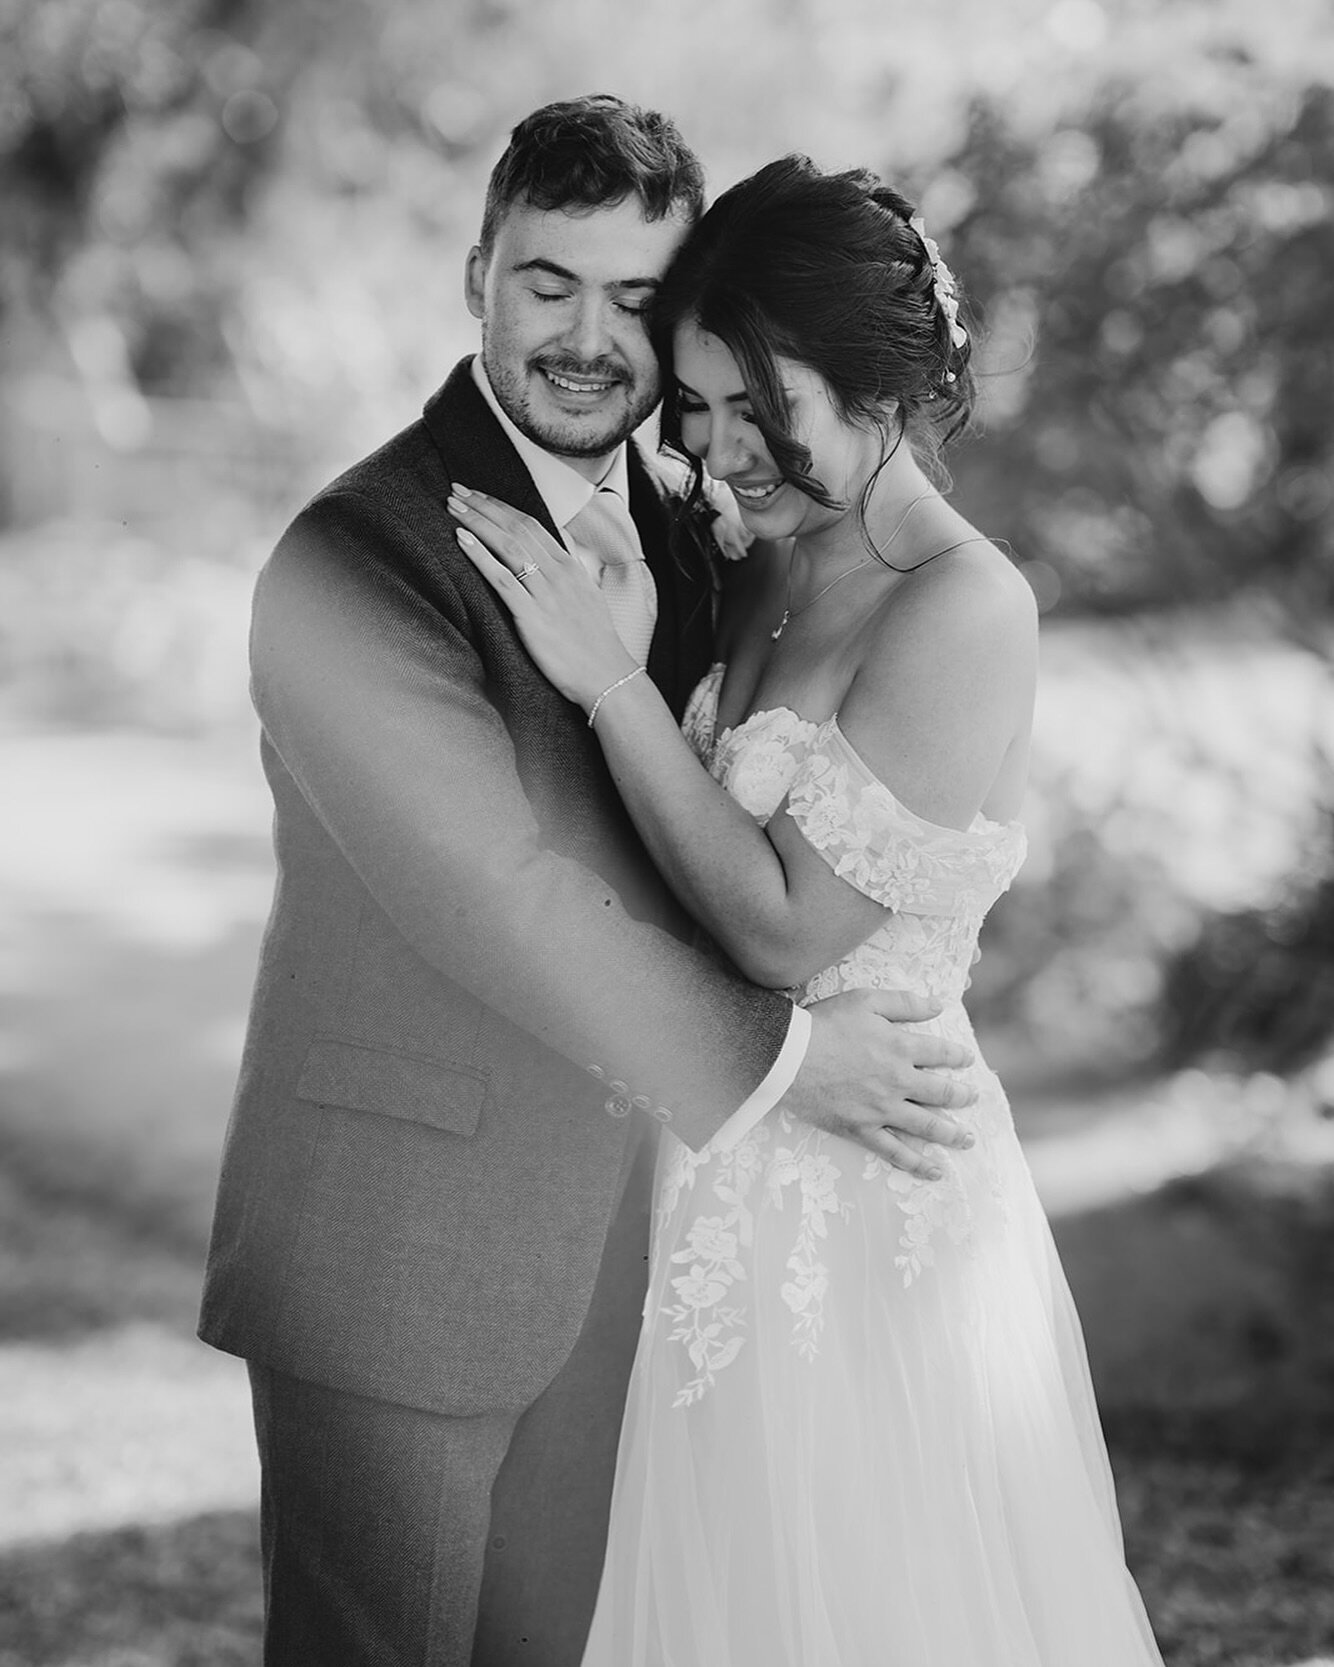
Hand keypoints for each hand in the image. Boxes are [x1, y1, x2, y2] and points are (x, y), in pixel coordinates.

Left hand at [449, 485, 634, 707]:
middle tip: (456, 491)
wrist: (606, 675)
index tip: (478, 495)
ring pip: (506, 545)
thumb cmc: (595, 643)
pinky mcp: (532, 616)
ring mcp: (545, 593)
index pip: (531, 524)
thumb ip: (570, 571)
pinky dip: (480, 555)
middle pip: (515, 527)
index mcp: (570, 567)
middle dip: (483, 505)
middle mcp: (558, 573)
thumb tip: (560, 550)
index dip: (501, 506)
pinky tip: (461, 539)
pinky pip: (501, 578)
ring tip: (452, 507)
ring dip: (476, 521)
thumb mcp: (587, 597)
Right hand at [788, 988, 977, 1179]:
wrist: (788, 1057)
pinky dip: (917, 1164)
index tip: (966, 1060)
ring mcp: (882, 1110)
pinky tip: (935, 1172)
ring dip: (953, 1134)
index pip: (941, 1053)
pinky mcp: (862, 1130)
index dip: (958, 1057)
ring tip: (968, 1140)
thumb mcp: (865, 1000)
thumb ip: (904, 1003)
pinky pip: (895, 1152)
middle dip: (962, 1096)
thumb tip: (938, 1004)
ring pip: (928, 1126)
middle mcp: (899, 1081)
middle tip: (972, 1099)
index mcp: (901, 1048)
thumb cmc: (823, 1024)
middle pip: (942, 1092)